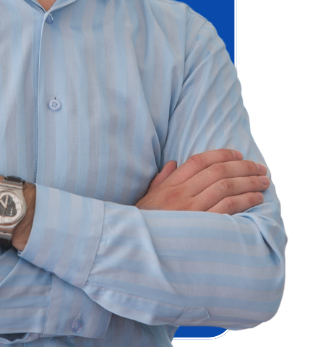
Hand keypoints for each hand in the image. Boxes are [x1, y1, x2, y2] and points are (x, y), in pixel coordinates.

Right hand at [135, 149, 269, 214]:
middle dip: (243, 167)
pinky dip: (245, 200)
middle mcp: (182, 193)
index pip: (199, 161)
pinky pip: (228, 208)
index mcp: (171, 184)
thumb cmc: (145, 223)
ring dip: (249, 182)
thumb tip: (173, 163)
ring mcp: (192, 209)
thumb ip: (162, 179)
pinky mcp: (203, 226)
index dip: (221, 154)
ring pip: (226, 187)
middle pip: (217, 171)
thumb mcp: (149, 197)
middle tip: (259, 167)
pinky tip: (256, 199)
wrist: (138, 246)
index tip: (238, 155)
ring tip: (263, 181)